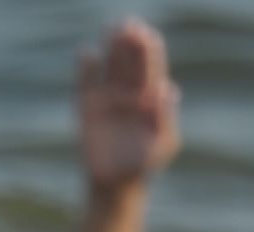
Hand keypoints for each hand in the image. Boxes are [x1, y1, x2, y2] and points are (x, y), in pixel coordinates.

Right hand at [76, 19, 180, 190]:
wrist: (116, 185)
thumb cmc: (145, 166)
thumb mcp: (164, 144)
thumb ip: (166, 118)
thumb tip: (168, 89)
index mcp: (150, 96)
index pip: (150, 65)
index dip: (148, 48)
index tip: (145, 35)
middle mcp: (128, 92)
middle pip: (129, 59)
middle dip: (129, 41)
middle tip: (127, 24)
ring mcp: (107, 98)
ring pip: (109, 64)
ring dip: (110, 46)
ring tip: (110, 29)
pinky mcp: (86, 108)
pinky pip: (85, 82)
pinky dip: (86, 68)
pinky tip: (88, 54)